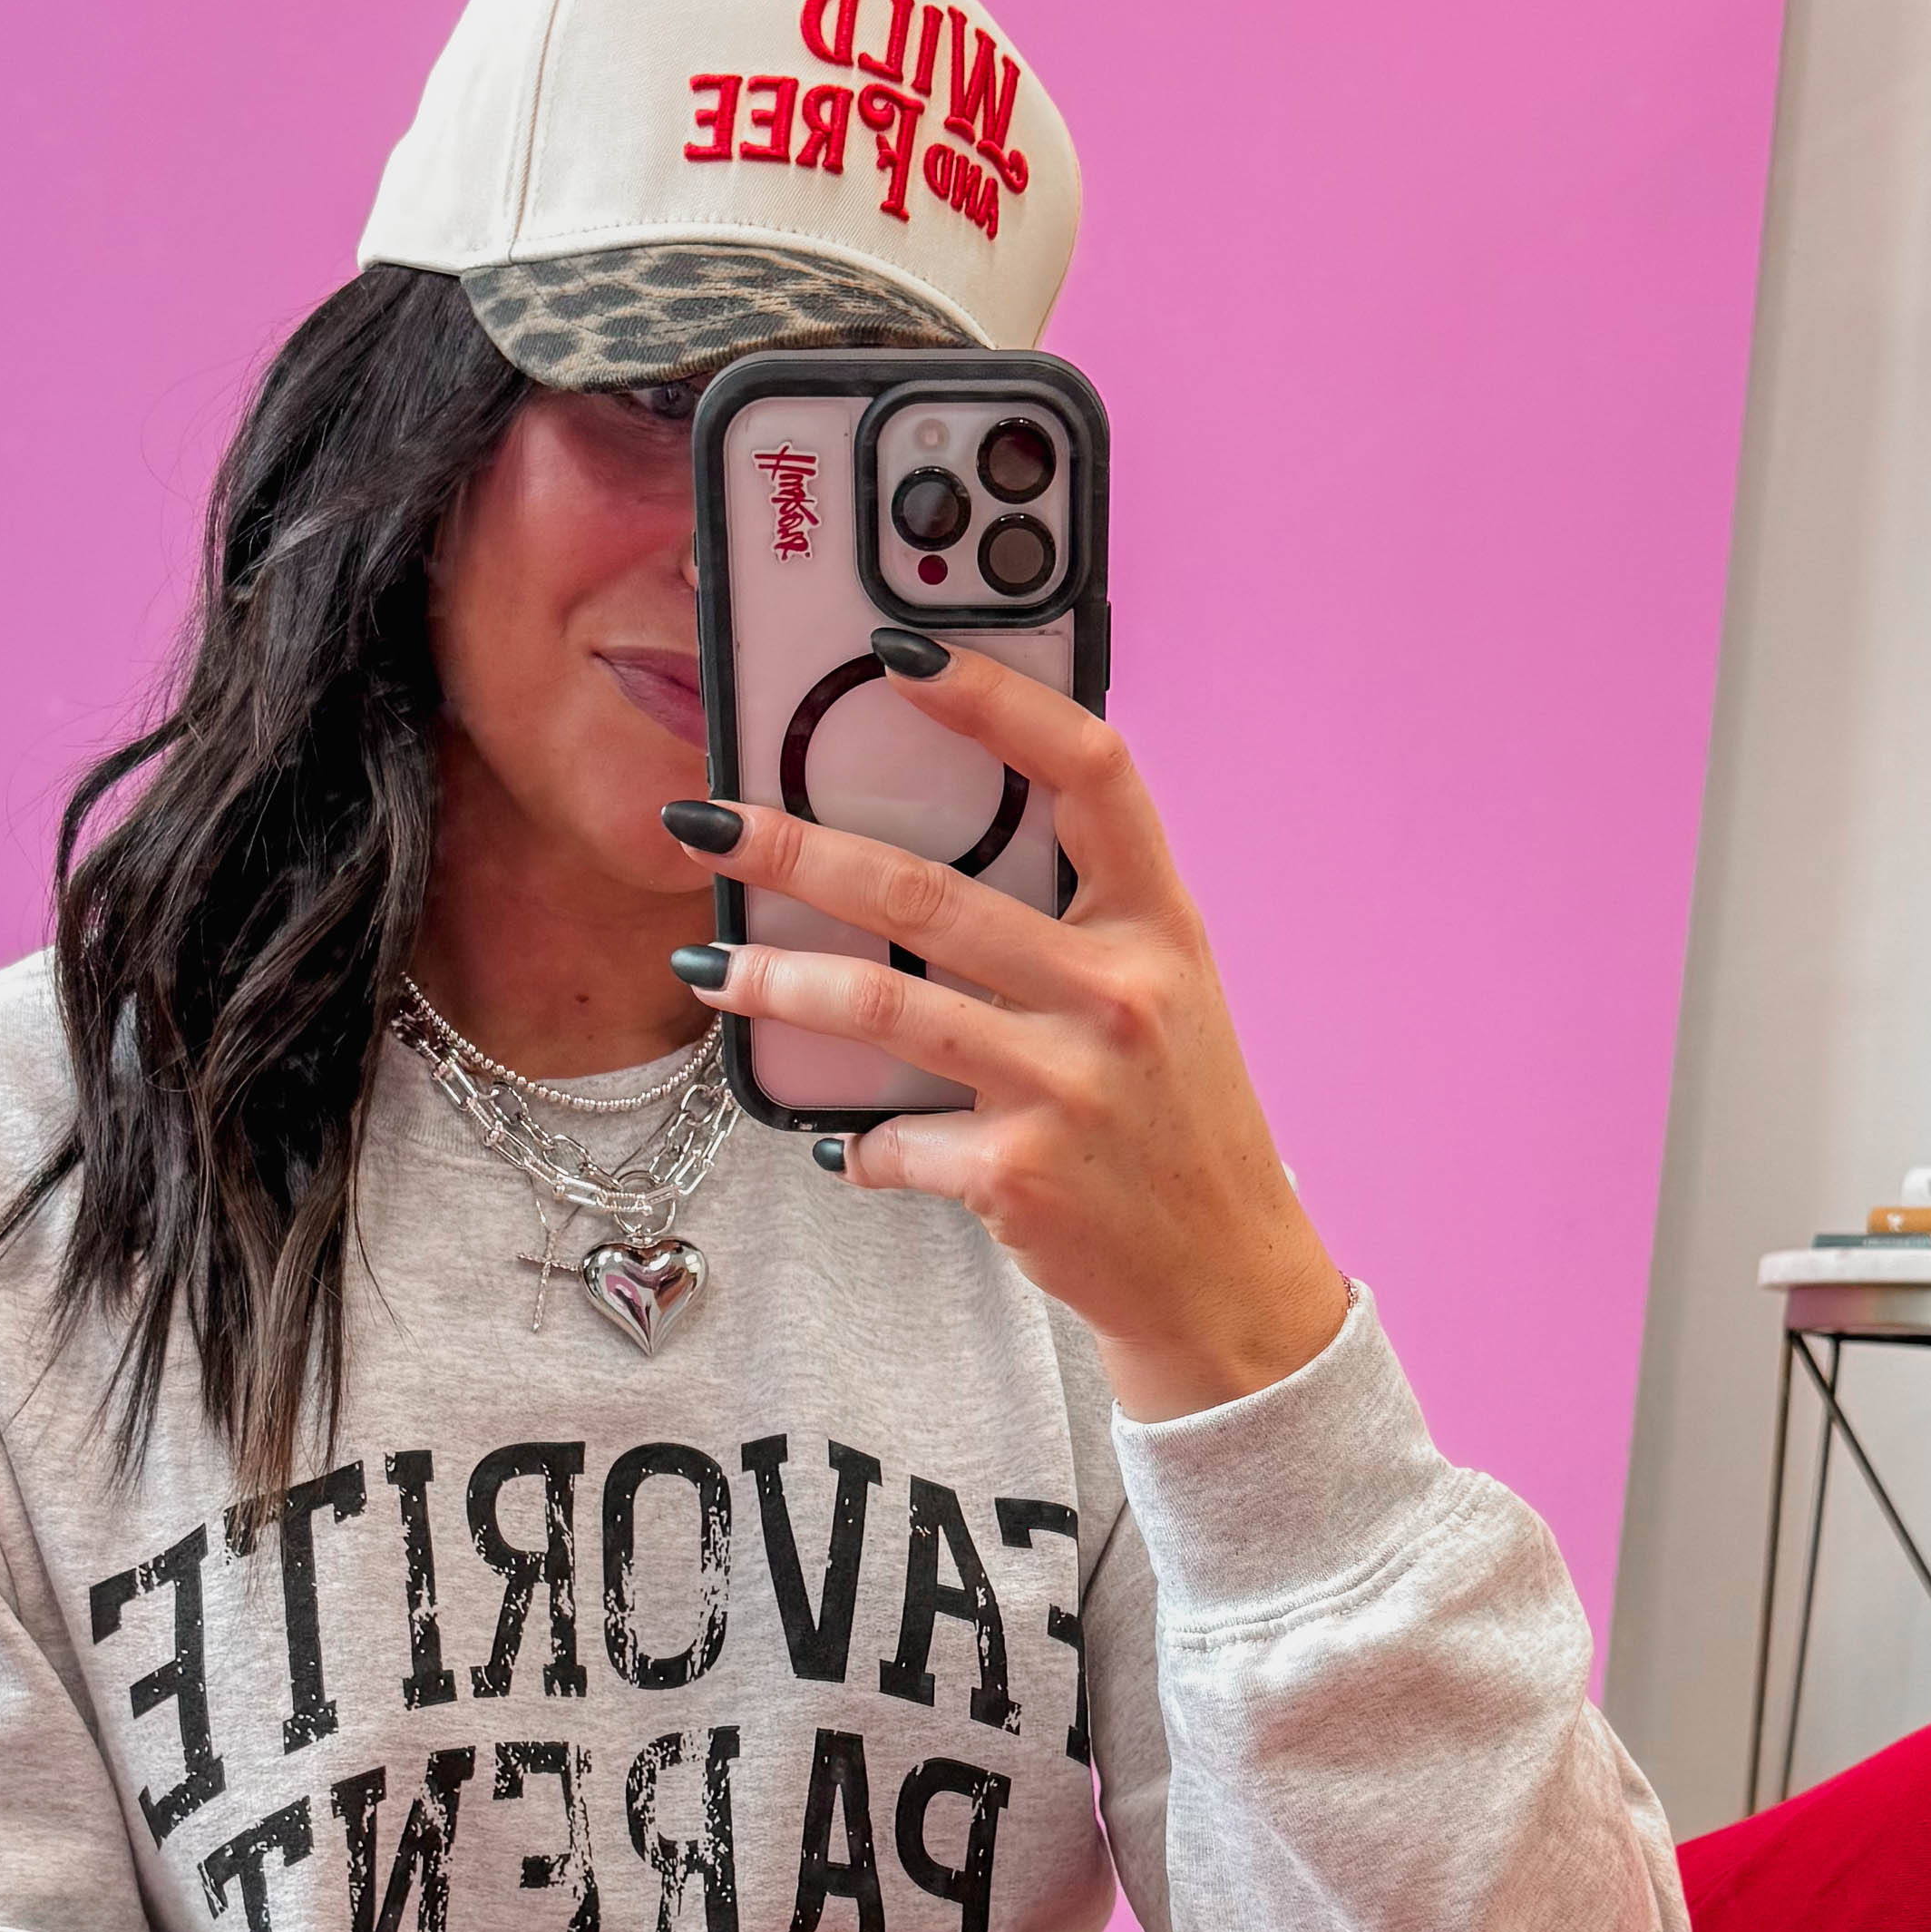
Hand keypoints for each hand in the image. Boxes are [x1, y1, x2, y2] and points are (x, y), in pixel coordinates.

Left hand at [669, 647, 1350, 1422]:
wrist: (1224, 1279)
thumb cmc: (1176, 1126)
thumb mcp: (1162, 1000)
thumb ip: (1073, 923)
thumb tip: (921, 860)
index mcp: (1160, 926)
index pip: (1089, 771)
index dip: (996, 700)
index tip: (900, 652)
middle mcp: (1120, 993)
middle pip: (928, 888)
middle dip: (792, 850)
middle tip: (706, 824)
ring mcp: (1069, 1085)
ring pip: (881, 1004)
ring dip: (773, 984)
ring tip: (706, 970)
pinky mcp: (1018, 1175)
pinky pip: (891, 1137)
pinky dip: (851, 1141)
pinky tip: (836, 1140)